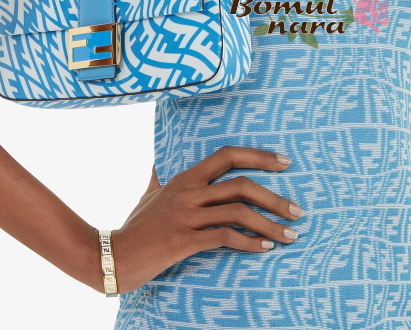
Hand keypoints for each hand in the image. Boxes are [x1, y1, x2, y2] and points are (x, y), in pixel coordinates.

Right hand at [110, 145, 303, 293]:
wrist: (113, 255)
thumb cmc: (136, 226)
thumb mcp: (150, 194)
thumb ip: (161, 178)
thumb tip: (161, 163)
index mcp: (184, 178)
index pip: (226, 155)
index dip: (257, 155)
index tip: (284, 162)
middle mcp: (188, 192)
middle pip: (241, 185)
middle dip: (275, 196)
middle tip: (298, 210)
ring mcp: (186, 216)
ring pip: (237, 212)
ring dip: (269, 224)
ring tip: (291, 236)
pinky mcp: (183, 241)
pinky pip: (224, 238)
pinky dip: (249, 243)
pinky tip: (265, 249)